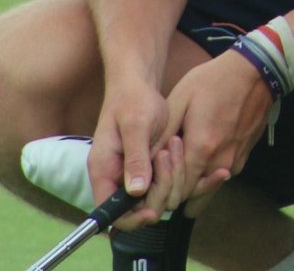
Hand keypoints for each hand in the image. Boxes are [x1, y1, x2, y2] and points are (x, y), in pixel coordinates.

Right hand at [88, 77, 170, 228]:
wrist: (138, 84)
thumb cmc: (133, 100)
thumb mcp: (136, 125)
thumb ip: (135, 158)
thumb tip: (135, 192)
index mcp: (103, 171)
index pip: (112, 213)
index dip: (133, 218)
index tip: (155, 211)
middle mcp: (115, 178)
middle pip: (138, 208)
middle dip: (160, 190)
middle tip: (169, 156)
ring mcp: (132, 173)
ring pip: (154, 195)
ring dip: (170, 177)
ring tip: (174, 145)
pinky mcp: (147, 166)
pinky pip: (162, 181)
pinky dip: (175, 171)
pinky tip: (180, 150)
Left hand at [159, 49, 270, 204]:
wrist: (256, 70)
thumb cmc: (214, 81)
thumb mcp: (181, 99)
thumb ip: (163, 133)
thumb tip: (146, 161)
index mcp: (201, 149)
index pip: (176, 193)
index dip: (162, 191)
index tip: (156, 179)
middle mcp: (220, 162)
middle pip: (193, 198)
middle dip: (177, 192)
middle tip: (166, 175)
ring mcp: (235, 161)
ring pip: (209, 190)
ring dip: (194, 185)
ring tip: (184, 163)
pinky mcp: (244, 156)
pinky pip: (221, 176)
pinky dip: (210, 173)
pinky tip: (204, 152)